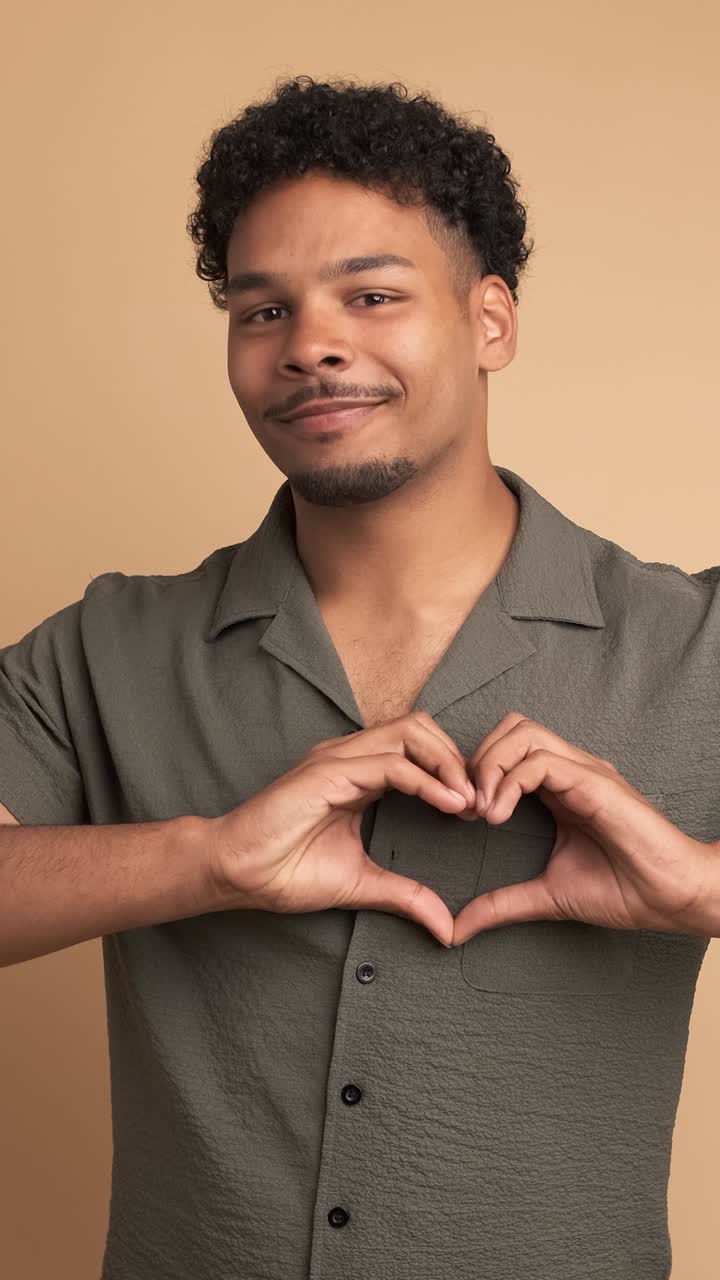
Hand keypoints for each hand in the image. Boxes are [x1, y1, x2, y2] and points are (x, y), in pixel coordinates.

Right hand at [208, 712, 476, 946]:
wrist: (235, 873)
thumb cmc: (285, 873)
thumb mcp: (361, 884)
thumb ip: (405, 896)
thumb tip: (447, 928)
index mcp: (358, 774)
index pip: (418, 748)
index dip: (453, 772)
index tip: (478, 811)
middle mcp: (350, 756)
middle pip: (421, 728)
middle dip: (458, 758)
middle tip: (481, 802)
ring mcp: (338, 759)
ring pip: (411, 733)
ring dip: (449, 763)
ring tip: (469, 802)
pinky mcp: (328, 772)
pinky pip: (391, 764)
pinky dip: (427, 780)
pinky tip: (449, 804)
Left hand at [454, 711, 719, 944]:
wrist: (673, 898)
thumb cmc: (624, 891)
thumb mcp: (548, 896)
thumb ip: (503, 903)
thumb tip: (458, 928)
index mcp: (560, 787)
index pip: (507, 749)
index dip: (476, 773)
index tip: (463, 817)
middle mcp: (571, 769)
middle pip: (510, 728)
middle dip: (477, 760)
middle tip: (467, 808)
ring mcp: (583, 771)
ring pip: (521, 733)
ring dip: (488, 766)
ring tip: (482, 812)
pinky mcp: (594, 782)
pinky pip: (539, 761)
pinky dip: (508, 782)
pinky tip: (498, 816)